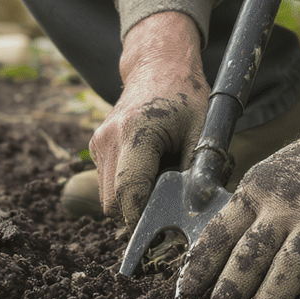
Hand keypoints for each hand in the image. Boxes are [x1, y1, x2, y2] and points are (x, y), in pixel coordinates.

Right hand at [90, 12, 207, 223]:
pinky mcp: (97, 147)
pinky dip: (126, 188)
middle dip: (139, 212)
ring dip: (132, 201)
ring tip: (160, 180)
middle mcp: (109, 139)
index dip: (144, 220)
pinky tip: (149, 169)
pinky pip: (108, 184)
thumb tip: (197, 210)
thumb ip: (198, 172)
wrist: (159, 66)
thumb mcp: (202, 131)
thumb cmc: (185, 97)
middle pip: (114, 204)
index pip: (129, 193)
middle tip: (169, 204)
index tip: (165, 232)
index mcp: (135, 132)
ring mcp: (98, 143)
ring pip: (108, 198)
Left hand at [177, 99, 299, 298]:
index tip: (185, 293)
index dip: (200, 265)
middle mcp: (283, 207)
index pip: (220, 233)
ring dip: (270, 298)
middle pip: (251, 254)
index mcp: (256, 192)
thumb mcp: (264, 178)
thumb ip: (242, 212)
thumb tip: (207, 255)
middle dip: (230, 288)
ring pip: (289, 266)